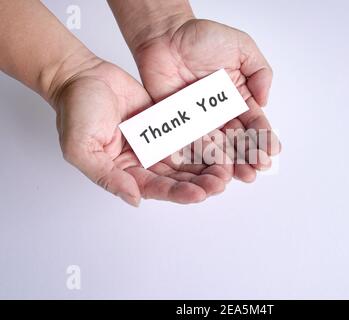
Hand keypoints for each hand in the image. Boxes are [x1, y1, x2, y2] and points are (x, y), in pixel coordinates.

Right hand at [52, 57, 231, 205]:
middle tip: (220, 184)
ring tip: (227, 170)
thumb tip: (134, 199)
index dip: (178, 192)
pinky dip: (204, 141)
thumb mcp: (81, 149)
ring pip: (186, 159)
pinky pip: (188, 134)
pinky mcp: (166, 124)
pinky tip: (222, 146)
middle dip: (199, 182)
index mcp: (125, 172)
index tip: (199, 194)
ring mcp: (156, 142)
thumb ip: (107, 176)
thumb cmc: (76, 111)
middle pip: (176, 177)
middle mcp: (143, 161)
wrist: (82, 76)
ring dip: (206, 166)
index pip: (155, 187)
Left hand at [133, 19, 280, 181]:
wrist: (166, 37)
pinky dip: (202, 156)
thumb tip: (266, 100)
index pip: (255, 123)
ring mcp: (201, 122)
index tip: (272, 151)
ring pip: (218, 147)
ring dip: (229, 163)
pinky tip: (213, 167)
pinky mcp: (180, 125)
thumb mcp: (242, 48)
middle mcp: (222, 114)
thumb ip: (259, 72)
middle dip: (249, 156)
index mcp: (240, 99)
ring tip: (240, 175)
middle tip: (257, 169)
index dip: (264, 137)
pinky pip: (191, 143)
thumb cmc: (203, 38)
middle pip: (238, 140)